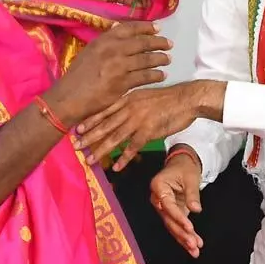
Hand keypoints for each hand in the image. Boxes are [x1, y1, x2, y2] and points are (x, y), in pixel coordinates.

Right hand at [43, 22, 170, 126]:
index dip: (146, 27)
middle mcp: (112, 50)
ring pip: (146, 59)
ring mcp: (118, 66)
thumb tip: (119, 30)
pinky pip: (145, 76)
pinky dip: (156, 75)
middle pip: (142, 43)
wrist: (69, 97)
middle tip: (169, 44)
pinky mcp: (123, 83)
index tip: (158, 28)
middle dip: (158, 43)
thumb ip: (105, 42)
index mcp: (103, 40)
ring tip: (168, 59)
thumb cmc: (77, 76)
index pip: (129, 28)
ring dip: (160, 59)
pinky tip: (162, 75)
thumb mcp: (89, 52)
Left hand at [74, 82, 203, 170]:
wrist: (187, 99)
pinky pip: (133, 147)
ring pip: (115, 137)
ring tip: (90, 160)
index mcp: (128, 99)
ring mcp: (138, 120)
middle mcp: (130, 108)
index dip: (90, 120)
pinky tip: (116, 167)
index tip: (78, 129)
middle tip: (76, 147)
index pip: (104, 110)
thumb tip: (121, 112)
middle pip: (105, 125)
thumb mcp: (145, 96)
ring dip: (101, 150)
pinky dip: (124, 158)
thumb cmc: (168, 99)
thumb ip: (131, 104)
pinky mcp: (149, 130)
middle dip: (89, 137)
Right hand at [150, 149, 203, 256]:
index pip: (168, 206)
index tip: (190, 227)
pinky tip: (194, 247)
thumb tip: (196, 209)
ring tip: (195, 251)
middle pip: (168, 220)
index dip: (179, 218)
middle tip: (193, 244)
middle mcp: (158, 199)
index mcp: (158, 187)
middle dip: (181, 233)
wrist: (182, 164)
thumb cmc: (185, 168)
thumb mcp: (191, 177)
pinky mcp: (171, 213)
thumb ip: (192, 194)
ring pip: (172, 226)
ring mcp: (163, 207)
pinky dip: (185, 237)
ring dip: (183, 239)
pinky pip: (177, 226)